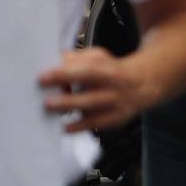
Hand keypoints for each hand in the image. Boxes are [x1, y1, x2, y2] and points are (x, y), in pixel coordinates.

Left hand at [39, 46, 160, 133]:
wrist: (142, 84)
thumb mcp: (97, 57)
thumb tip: (54, 63)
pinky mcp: (117, 119)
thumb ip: (75, 59)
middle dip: (68, 100)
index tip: (42, 78)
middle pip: (91, 95)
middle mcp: (113, 88)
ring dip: (73, 114)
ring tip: (52, 112)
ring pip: (94, 111)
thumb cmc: (110, 69)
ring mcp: (116, 105)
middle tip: (46, 102)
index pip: (84, 71)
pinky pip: (97, 124)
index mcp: (106, 69)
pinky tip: (66, 128)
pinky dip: (81, 127)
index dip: (63, 74)